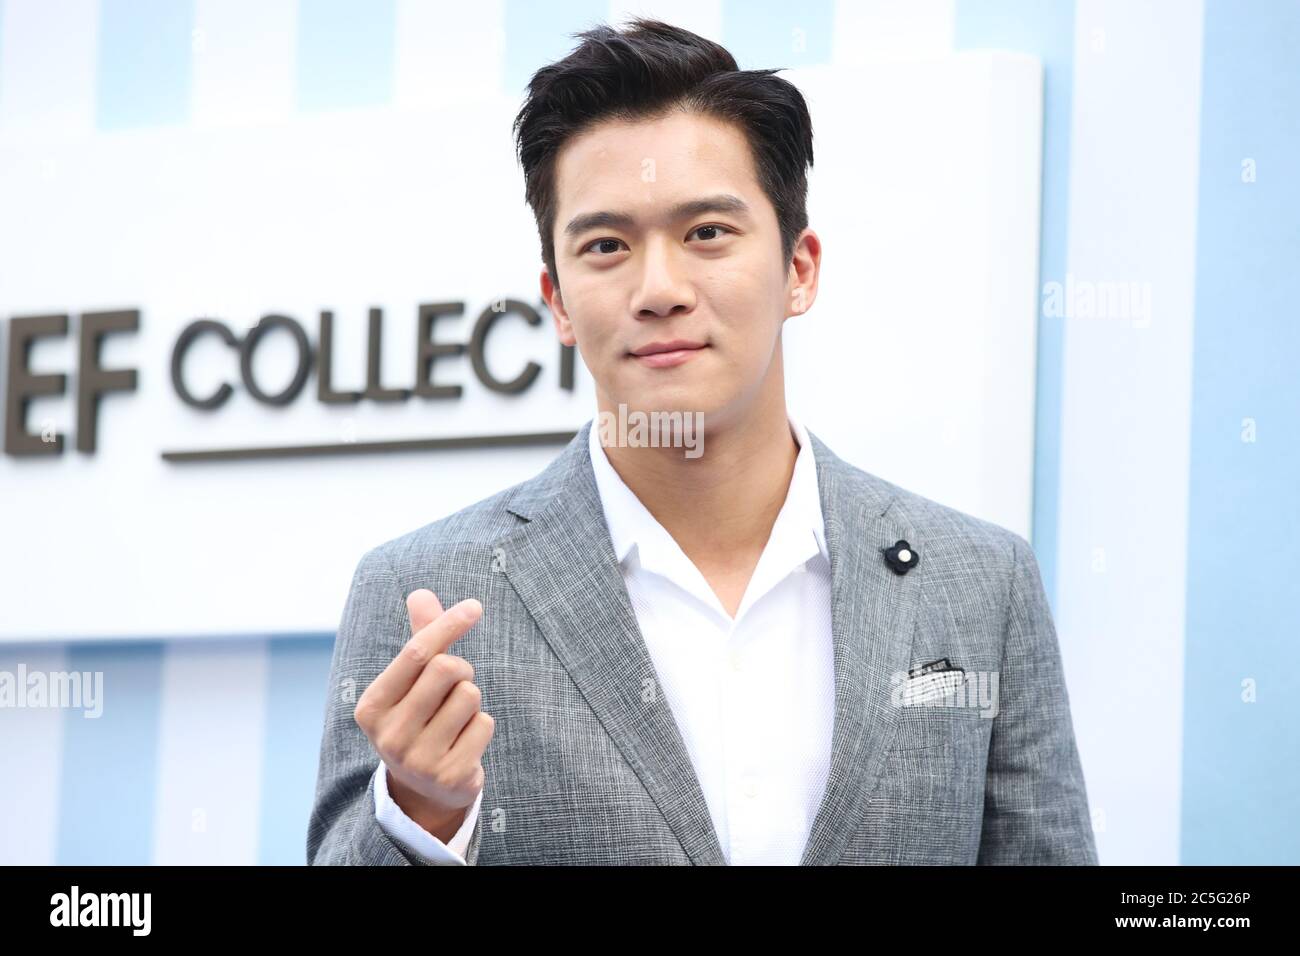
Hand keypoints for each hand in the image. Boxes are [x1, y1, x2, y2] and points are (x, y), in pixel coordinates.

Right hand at [353, 589, 493, 841]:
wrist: (422, 788)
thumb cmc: (418, 718)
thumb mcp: (411, 682)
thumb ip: (420, 638)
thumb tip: (420, 593)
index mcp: (371, 706)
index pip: (416, 653)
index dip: (447, 625)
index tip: (474, 606)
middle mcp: (389, 735)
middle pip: (447, 669)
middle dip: (461, 669)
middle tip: (454, 685)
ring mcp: (419, 760)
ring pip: (470, 696)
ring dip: (471, 701)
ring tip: (454, 720)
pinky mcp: (450, 776)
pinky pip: (485, 724)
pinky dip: (481, 726)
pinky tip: (463, 743)